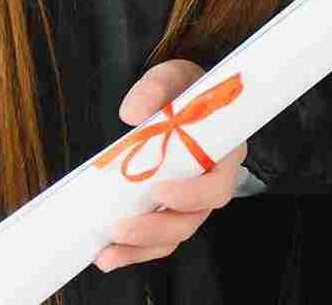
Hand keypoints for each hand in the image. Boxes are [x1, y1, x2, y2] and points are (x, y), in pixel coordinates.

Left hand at [96, 59, 247, 273]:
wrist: (179, 97)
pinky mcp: (170, 210)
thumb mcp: (173, 77)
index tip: (160, 191)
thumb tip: (133, 112)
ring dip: (140, 247)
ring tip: (106, 253)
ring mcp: (191, 202)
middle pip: (193, 219)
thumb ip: (156, 89)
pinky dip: (134, 250)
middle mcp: (212, 183)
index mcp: (224, 153)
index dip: (193, 195)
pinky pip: (157, 239)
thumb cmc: (184, 90)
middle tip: (119, 228)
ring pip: (173, 235)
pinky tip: (107, 254)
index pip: (218, 185)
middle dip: (156, 229)